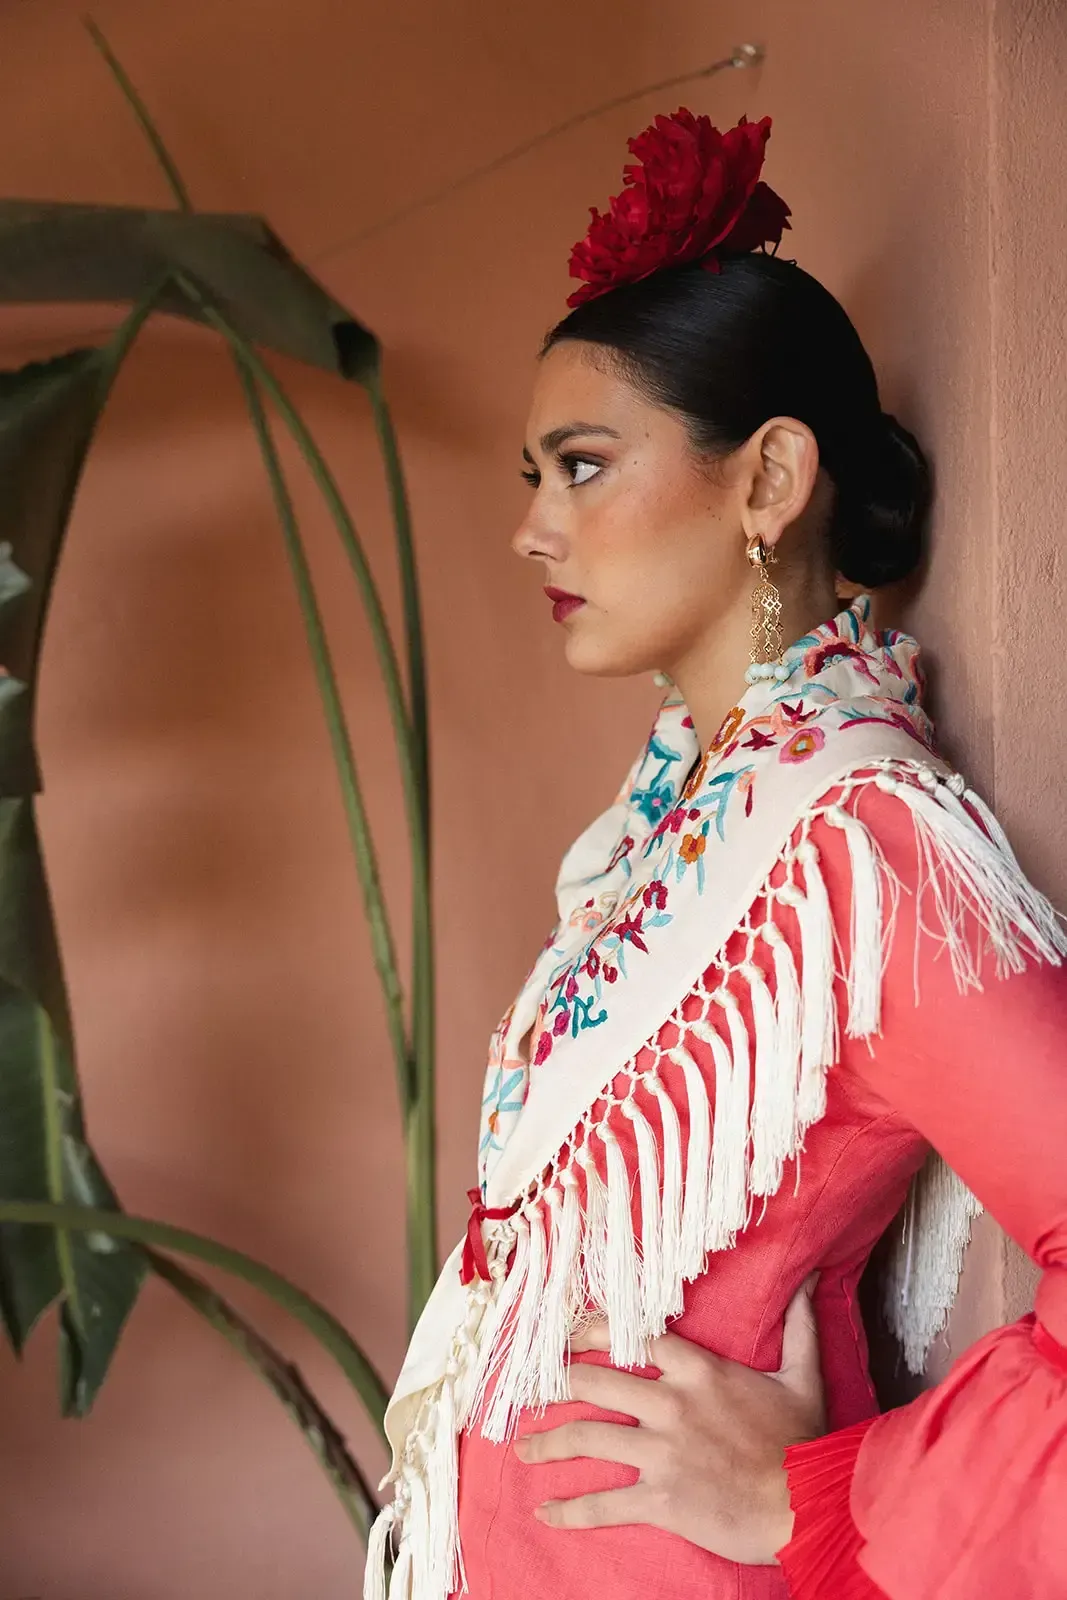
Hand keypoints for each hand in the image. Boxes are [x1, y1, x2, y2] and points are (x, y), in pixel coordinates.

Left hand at [513, 1275, 824, 1563]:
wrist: (809, 1506)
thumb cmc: (805, 1441)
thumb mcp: (803, 1377)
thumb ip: (800, 1326)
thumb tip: (811, 1280)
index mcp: (698, 1371)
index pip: (632, 1336)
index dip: (593, 1331)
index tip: (569, 1333)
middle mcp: (671, 1404)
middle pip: (593, 1381)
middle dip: (556, 1383)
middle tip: (531, 1389)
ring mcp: (661, 1453)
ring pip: (586, 1438)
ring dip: (547, 1444)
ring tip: (524, 1449)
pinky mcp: (660, 1501)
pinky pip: (602, 1505)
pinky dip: (569, 1511)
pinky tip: (546, 1512)